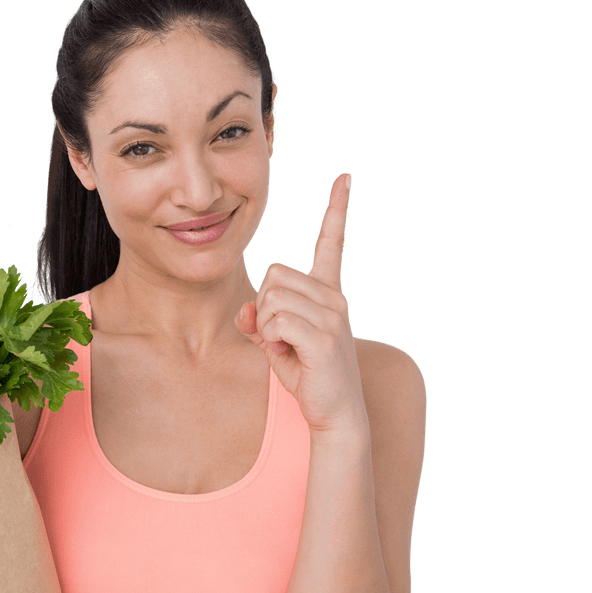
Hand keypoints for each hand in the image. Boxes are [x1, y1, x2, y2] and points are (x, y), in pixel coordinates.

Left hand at [234, 173, 366, 435]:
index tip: (344, 178)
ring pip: (271, 298)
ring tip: (288, 348)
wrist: (335, 414)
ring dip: (266, 327)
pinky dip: (271, 339)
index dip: (337, 209)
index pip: (332, 243)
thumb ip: (258, 320)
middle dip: (264, 306)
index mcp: (328, 292)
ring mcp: (332, 315)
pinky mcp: (323, 336)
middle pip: (274, 274)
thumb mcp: (276, 343)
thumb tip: (247, 310)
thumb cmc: (307, 375)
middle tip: (281, 337)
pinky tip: (290, 356)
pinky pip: (274, 320)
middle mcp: (335, 297)